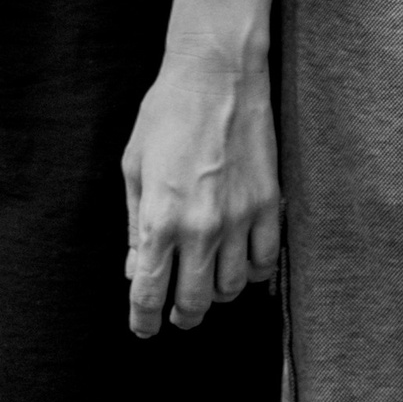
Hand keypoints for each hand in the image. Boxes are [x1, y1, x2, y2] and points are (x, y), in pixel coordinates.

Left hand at [121, 41, 280, 338]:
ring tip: (206, 280)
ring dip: (215, 293)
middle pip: (193, 303)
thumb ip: (134, 224)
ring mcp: (238, 220)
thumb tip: (137, 270)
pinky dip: (252, 273)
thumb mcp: (134, 166)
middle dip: (181, 314)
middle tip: (177, 311)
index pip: (149, 293)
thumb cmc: (166, 113)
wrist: (216, 72)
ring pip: (231, 290)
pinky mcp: (268, 207)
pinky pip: (265, 265)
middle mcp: (200, 228)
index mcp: (159, 219)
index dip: (144, 320)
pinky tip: (240, 262)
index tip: (143, 328)